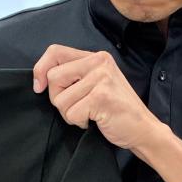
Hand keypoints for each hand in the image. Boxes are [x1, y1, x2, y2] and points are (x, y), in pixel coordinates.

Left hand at [32, 45, 160, 150]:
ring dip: (70, 114)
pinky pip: (71, 113)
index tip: (39, 87)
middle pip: (53, 77)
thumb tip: (39, 80)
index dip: (40, 69)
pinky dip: (79, 122)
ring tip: (90, 113)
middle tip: (78, 106)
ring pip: (60, 99)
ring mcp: (101, 79)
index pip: (55, 51)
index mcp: (96, 57)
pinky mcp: (101, 97)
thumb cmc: (115, 109)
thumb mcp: (94, 83)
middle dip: (58, 98)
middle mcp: (99, 62)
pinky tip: (96, 120)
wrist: (143, 130)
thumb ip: (73, 75)